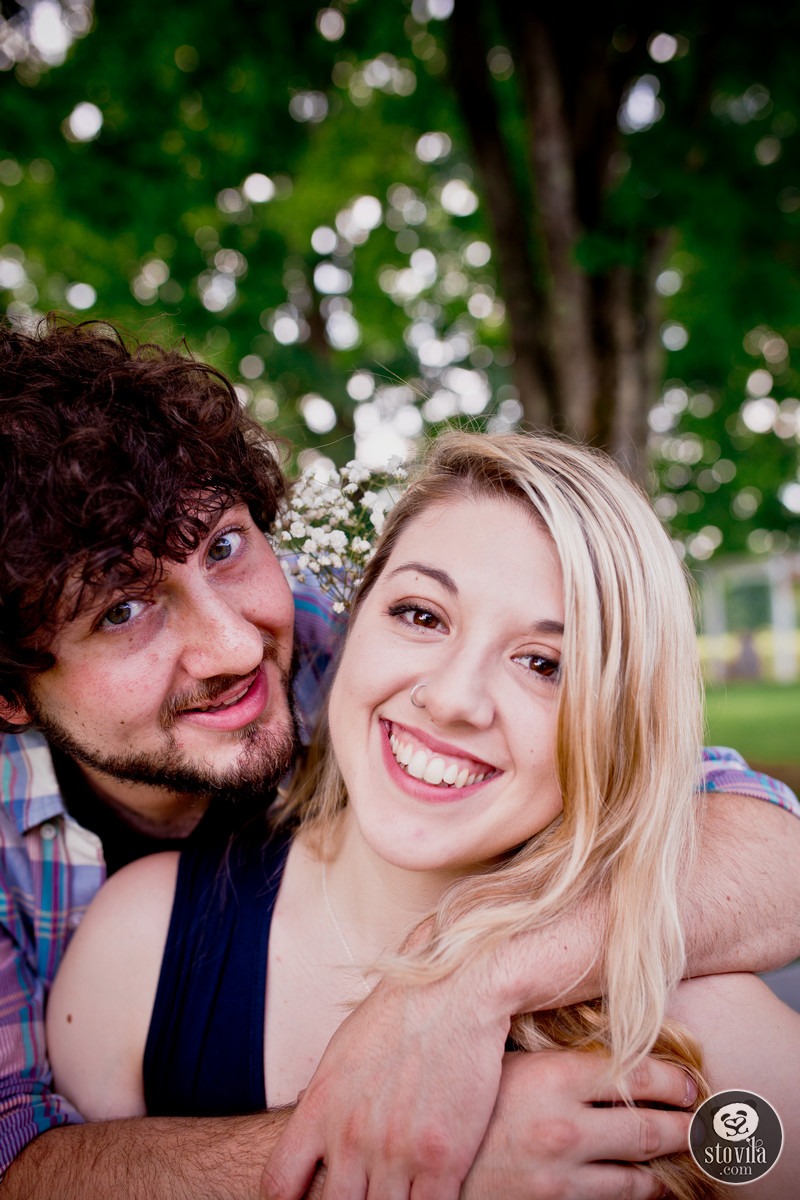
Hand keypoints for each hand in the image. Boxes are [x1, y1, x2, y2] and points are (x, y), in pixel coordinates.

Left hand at [261, 968, 509, 1199]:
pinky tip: (429, 1197)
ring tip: (395, 1195)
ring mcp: (395, 1152)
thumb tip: (314, 1124)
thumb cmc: (402, 1013)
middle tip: (362, 1195)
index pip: (278, 1183)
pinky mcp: (443, 1160)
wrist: (457, 990)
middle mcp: (350, 1137)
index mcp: (320, 1107)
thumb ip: (326, 1099)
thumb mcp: (344, 1051)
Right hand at [464, 1049, 695, 1199]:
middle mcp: (563, 1126)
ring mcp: (561, 1173)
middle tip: (706, 1120)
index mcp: (552, 1077)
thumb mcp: (509, 1066)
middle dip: (684, 1125)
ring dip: (669, 1165)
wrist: (434, 1165)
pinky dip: (640, 1193)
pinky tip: (650, 1185)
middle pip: (647, 1127)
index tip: (689, 1082)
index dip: (672, 1080)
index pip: (634, 1075)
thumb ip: (557, 1058)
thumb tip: (610, 1044)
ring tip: (688, 1154)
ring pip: (638, 1174)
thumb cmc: (469, 1104)